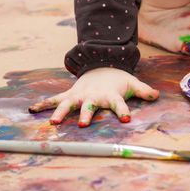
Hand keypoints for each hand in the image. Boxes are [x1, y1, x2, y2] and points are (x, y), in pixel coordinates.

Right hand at [28, 67, 158, 126]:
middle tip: (82, 124)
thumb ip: (143, 90)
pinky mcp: (70, 94)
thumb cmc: (117, 80)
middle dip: (85, 115)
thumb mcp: (132, 83)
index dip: (122, 110)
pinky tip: (32, 109)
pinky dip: (44, 104)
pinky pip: (55, 99)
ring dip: (60, 112)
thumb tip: (157, 95)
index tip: (126, 119)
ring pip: (68, 104)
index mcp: (110, 95)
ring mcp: (80, 95)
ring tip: (53, 122)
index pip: (118, 103)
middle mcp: (93, 96)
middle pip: (89, 106)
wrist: (101, 66)